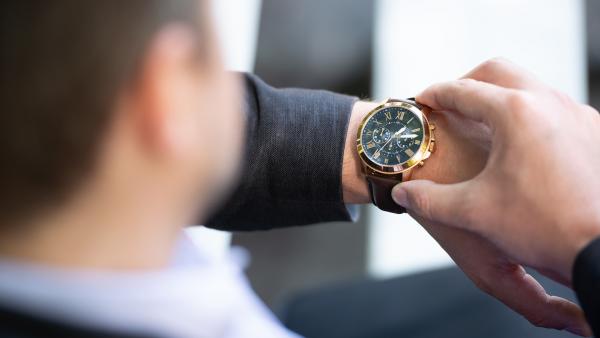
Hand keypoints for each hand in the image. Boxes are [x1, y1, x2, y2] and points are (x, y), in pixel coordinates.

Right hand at [392, 58, 599, 335]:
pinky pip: (553, 108)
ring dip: (500, 97)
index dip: (435, 93)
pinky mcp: (594, 132)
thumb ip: (431, 200)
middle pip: (498, 72)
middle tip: (449, 102)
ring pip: (529, 87)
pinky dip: (528, 114)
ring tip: (481, 123)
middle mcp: (549, 103)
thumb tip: (403, 195)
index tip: (421, 99)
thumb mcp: (475, 212)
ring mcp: (577, 114)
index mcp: (515, 114)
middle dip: (468, 83)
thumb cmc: (543, 226)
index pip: (464, 90)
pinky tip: (521, 144)